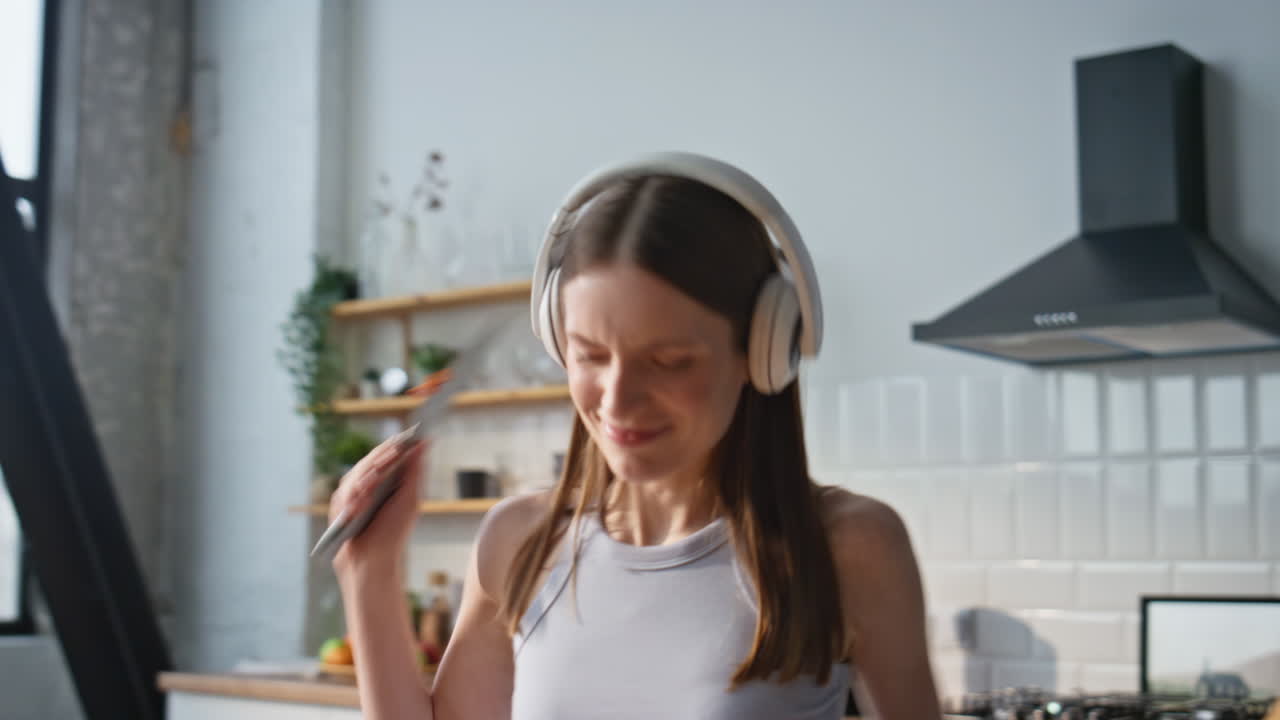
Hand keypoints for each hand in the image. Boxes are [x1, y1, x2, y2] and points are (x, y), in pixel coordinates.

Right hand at [328, 433, 428, 582]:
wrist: (374, 560)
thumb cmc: (394, 531)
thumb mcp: (410, 498)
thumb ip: (416, 470)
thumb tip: (426, 440)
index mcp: (384, 479)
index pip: (385, 455)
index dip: (392, 447)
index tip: (403, 439)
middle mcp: (365, 484)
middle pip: (368, 463)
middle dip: (380, 460)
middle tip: (393, 453)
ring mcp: (350, 495)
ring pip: (354, 476)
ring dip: (367, 476)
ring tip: (379, 473)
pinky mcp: (338, 508)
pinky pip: (343, 495)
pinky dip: (354, 495)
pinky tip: (363, 495)